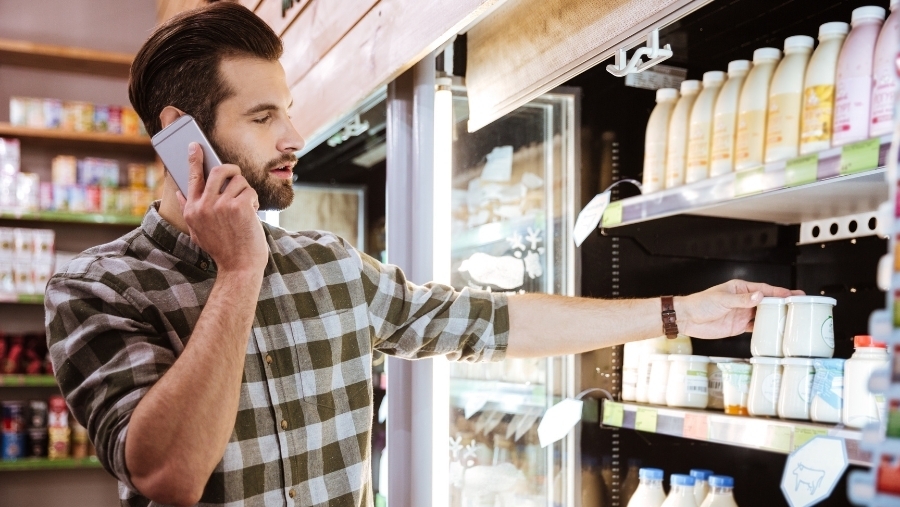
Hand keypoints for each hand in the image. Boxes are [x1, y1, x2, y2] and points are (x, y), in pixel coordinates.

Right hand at [176, 142, 267, 274]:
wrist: (239, 267)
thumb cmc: (222, 249)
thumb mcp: (198, 231)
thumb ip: (190, 210)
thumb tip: (180, 192)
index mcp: (192, 210)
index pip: (192, 178)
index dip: (194, 159)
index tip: (195, 146)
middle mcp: (204, 206)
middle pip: (217, 170)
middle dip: (231, 169)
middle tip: (236, 175)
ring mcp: (221, 205)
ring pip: (237, 180)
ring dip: (245, 190)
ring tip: (246, 206)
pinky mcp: (239, 207)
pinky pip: (249, 190)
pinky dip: (254, 200)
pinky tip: (253, 213)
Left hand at [675, 279, 803, 338]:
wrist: (688, 319)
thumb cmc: (701, 303)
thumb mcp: (722, 299)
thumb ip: (742, 300)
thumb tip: (759, 296)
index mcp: (741, 289)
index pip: (765, 290)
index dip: (780, 292)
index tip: (795, 294)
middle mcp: (744, 301)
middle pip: (767, 302)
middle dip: (783, 304)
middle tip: (801, 306)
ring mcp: (742, 314)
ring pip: (763, 315)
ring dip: (776, 317)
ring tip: (793, 319)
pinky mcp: (738, 326)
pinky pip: (755, 327)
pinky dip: (765, 329)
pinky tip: (775, 331)